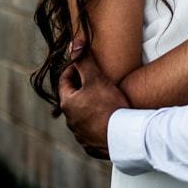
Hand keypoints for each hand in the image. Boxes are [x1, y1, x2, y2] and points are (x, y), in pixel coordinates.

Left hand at [58, 43, 129, 159]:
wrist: (122, 137)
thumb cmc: (107, 106)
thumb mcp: (96, 78)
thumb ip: (84, 60)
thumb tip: (74, 43)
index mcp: (68, 103)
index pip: (64, 80)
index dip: (74, 68)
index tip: (85, 62)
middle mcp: (71, 121)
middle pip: (73, 98)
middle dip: (83, 87)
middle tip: (97, 78)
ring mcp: (81, 134)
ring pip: (82, 115)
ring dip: (90, 106)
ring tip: (105, 98)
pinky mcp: (93, 145)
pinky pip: (92, 130)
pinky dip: (98, 122)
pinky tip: (109, 118)